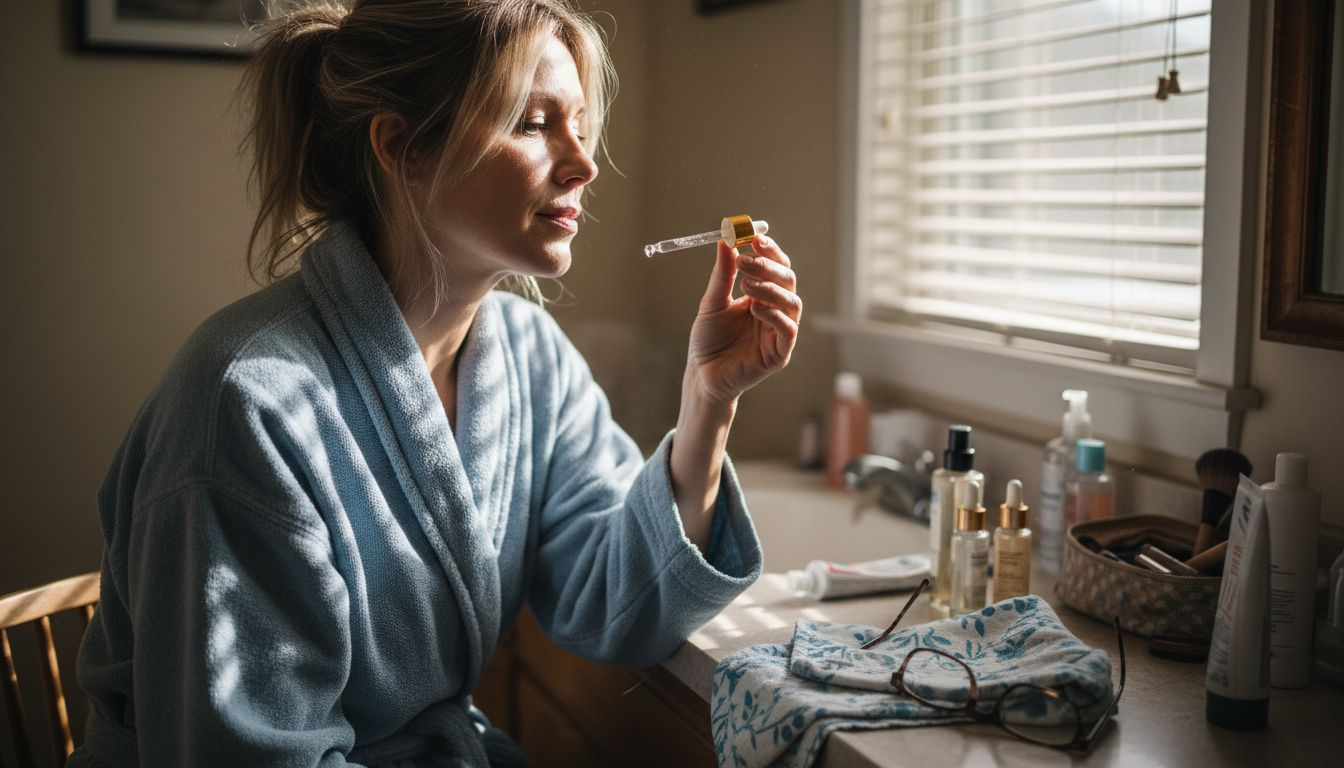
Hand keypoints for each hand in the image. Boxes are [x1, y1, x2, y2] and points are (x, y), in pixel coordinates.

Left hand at [685, 234, 801, 404]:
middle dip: (769, 267)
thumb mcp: (712, 302)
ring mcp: (779, 332)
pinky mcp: (779, 354)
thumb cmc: (708, 340)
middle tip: (746, 260)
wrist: (701, 375)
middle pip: (787, 281)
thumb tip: (725, 241)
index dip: (769, 251)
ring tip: (746, 284)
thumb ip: (722, 275)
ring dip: (771, 288)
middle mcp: (775, 311)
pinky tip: (754, 308)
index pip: (776, 267)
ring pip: (792, 303)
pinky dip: (774, 315)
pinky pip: (788, 330)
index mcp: (762, 296)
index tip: (754, 237)